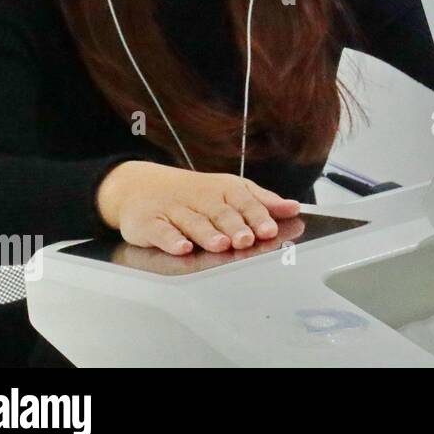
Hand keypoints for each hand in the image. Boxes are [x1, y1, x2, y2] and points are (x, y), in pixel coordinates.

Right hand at [97, 161, 300, 254]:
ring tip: (221, 244)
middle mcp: (200, 198)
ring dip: (208, 234)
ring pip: (194, 222)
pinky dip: (171, 239)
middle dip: (235, 226)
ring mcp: (174, 210)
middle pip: (220, 213)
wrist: (139, 186)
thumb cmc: (194, 193)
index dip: (257, 216)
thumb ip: (262, 201)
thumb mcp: (230, 190)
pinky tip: (182, 247)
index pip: (244, 202)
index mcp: (223, 189)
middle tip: (247, 239)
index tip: (270, 229)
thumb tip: (293, 208)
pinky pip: (161, 231)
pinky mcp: (149, 223)